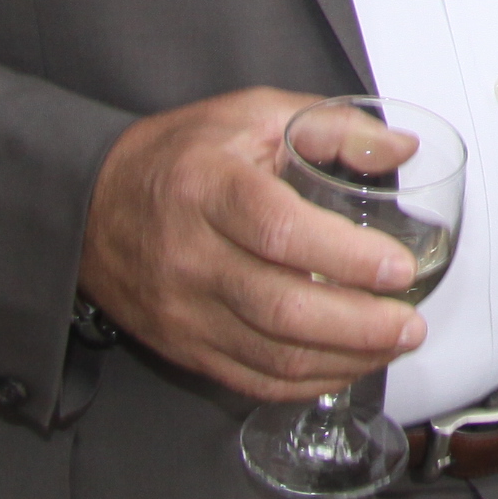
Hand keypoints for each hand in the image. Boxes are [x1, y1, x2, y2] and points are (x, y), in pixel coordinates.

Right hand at [77, 88, 428, 401]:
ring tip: (393, 345)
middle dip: (360, 325)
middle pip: (282, 307)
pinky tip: (347, 367)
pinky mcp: (183, 347)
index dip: (347, 256)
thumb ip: (330, 127)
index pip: (281, 232)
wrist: (87, 206)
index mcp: (208, 188)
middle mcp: (191, 256)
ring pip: (272, 354)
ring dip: (345, 360)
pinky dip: (307, 382)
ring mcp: (184, 311)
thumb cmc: (177, 156)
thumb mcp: (250, 115)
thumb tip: (401, 150)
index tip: (399, 267)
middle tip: (410, 323)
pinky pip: (251, 380)